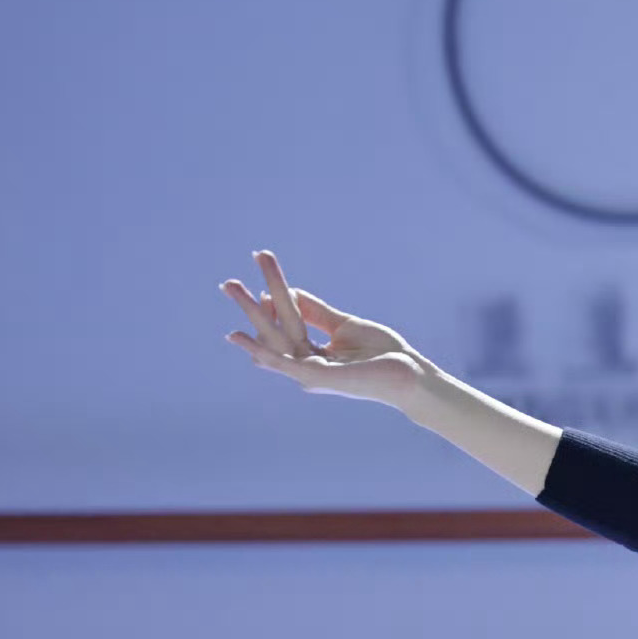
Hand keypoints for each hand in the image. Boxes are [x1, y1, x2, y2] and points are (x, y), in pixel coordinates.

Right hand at [220, 249, 423, 406]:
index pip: (285, 320)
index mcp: (312, 354)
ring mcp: (309, 373)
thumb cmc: (384, 354)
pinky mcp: (316, 378)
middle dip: (250, 303)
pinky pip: (282, 362)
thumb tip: (289, 292)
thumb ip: (316, 311)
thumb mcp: (345, 325)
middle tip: (227, 281)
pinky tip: (237, 335)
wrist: (410, 373)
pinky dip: (259, 348)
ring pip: (273, 337)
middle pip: (273, 328)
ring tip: (229, 286)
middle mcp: (305, 365)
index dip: (275, 293)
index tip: (263, 260)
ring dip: (251, 311)